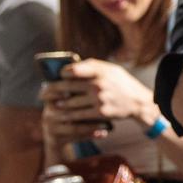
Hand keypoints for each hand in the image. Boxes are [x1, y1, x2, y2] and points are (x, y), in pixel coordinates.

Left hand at [41, 59, 159, 138]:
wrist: (139, 103)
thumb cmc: (122, 83)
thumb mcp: (111, 69)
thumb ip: (92, 66)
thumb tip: (70, 67)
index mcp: (99, 71)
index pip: (71, 70)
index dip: (61, 74)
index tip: (58, 76)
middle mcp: (98, 84)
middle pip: (65, 87)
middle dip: (50, 91)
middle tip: (42, 94)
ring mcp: (99, 100)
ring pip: (69, 103)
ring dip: (58, 105)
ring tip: (53, 106)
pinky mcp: (100, 113)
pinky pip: (78, 115)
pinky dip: (68, 116)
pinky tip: (62, 115)